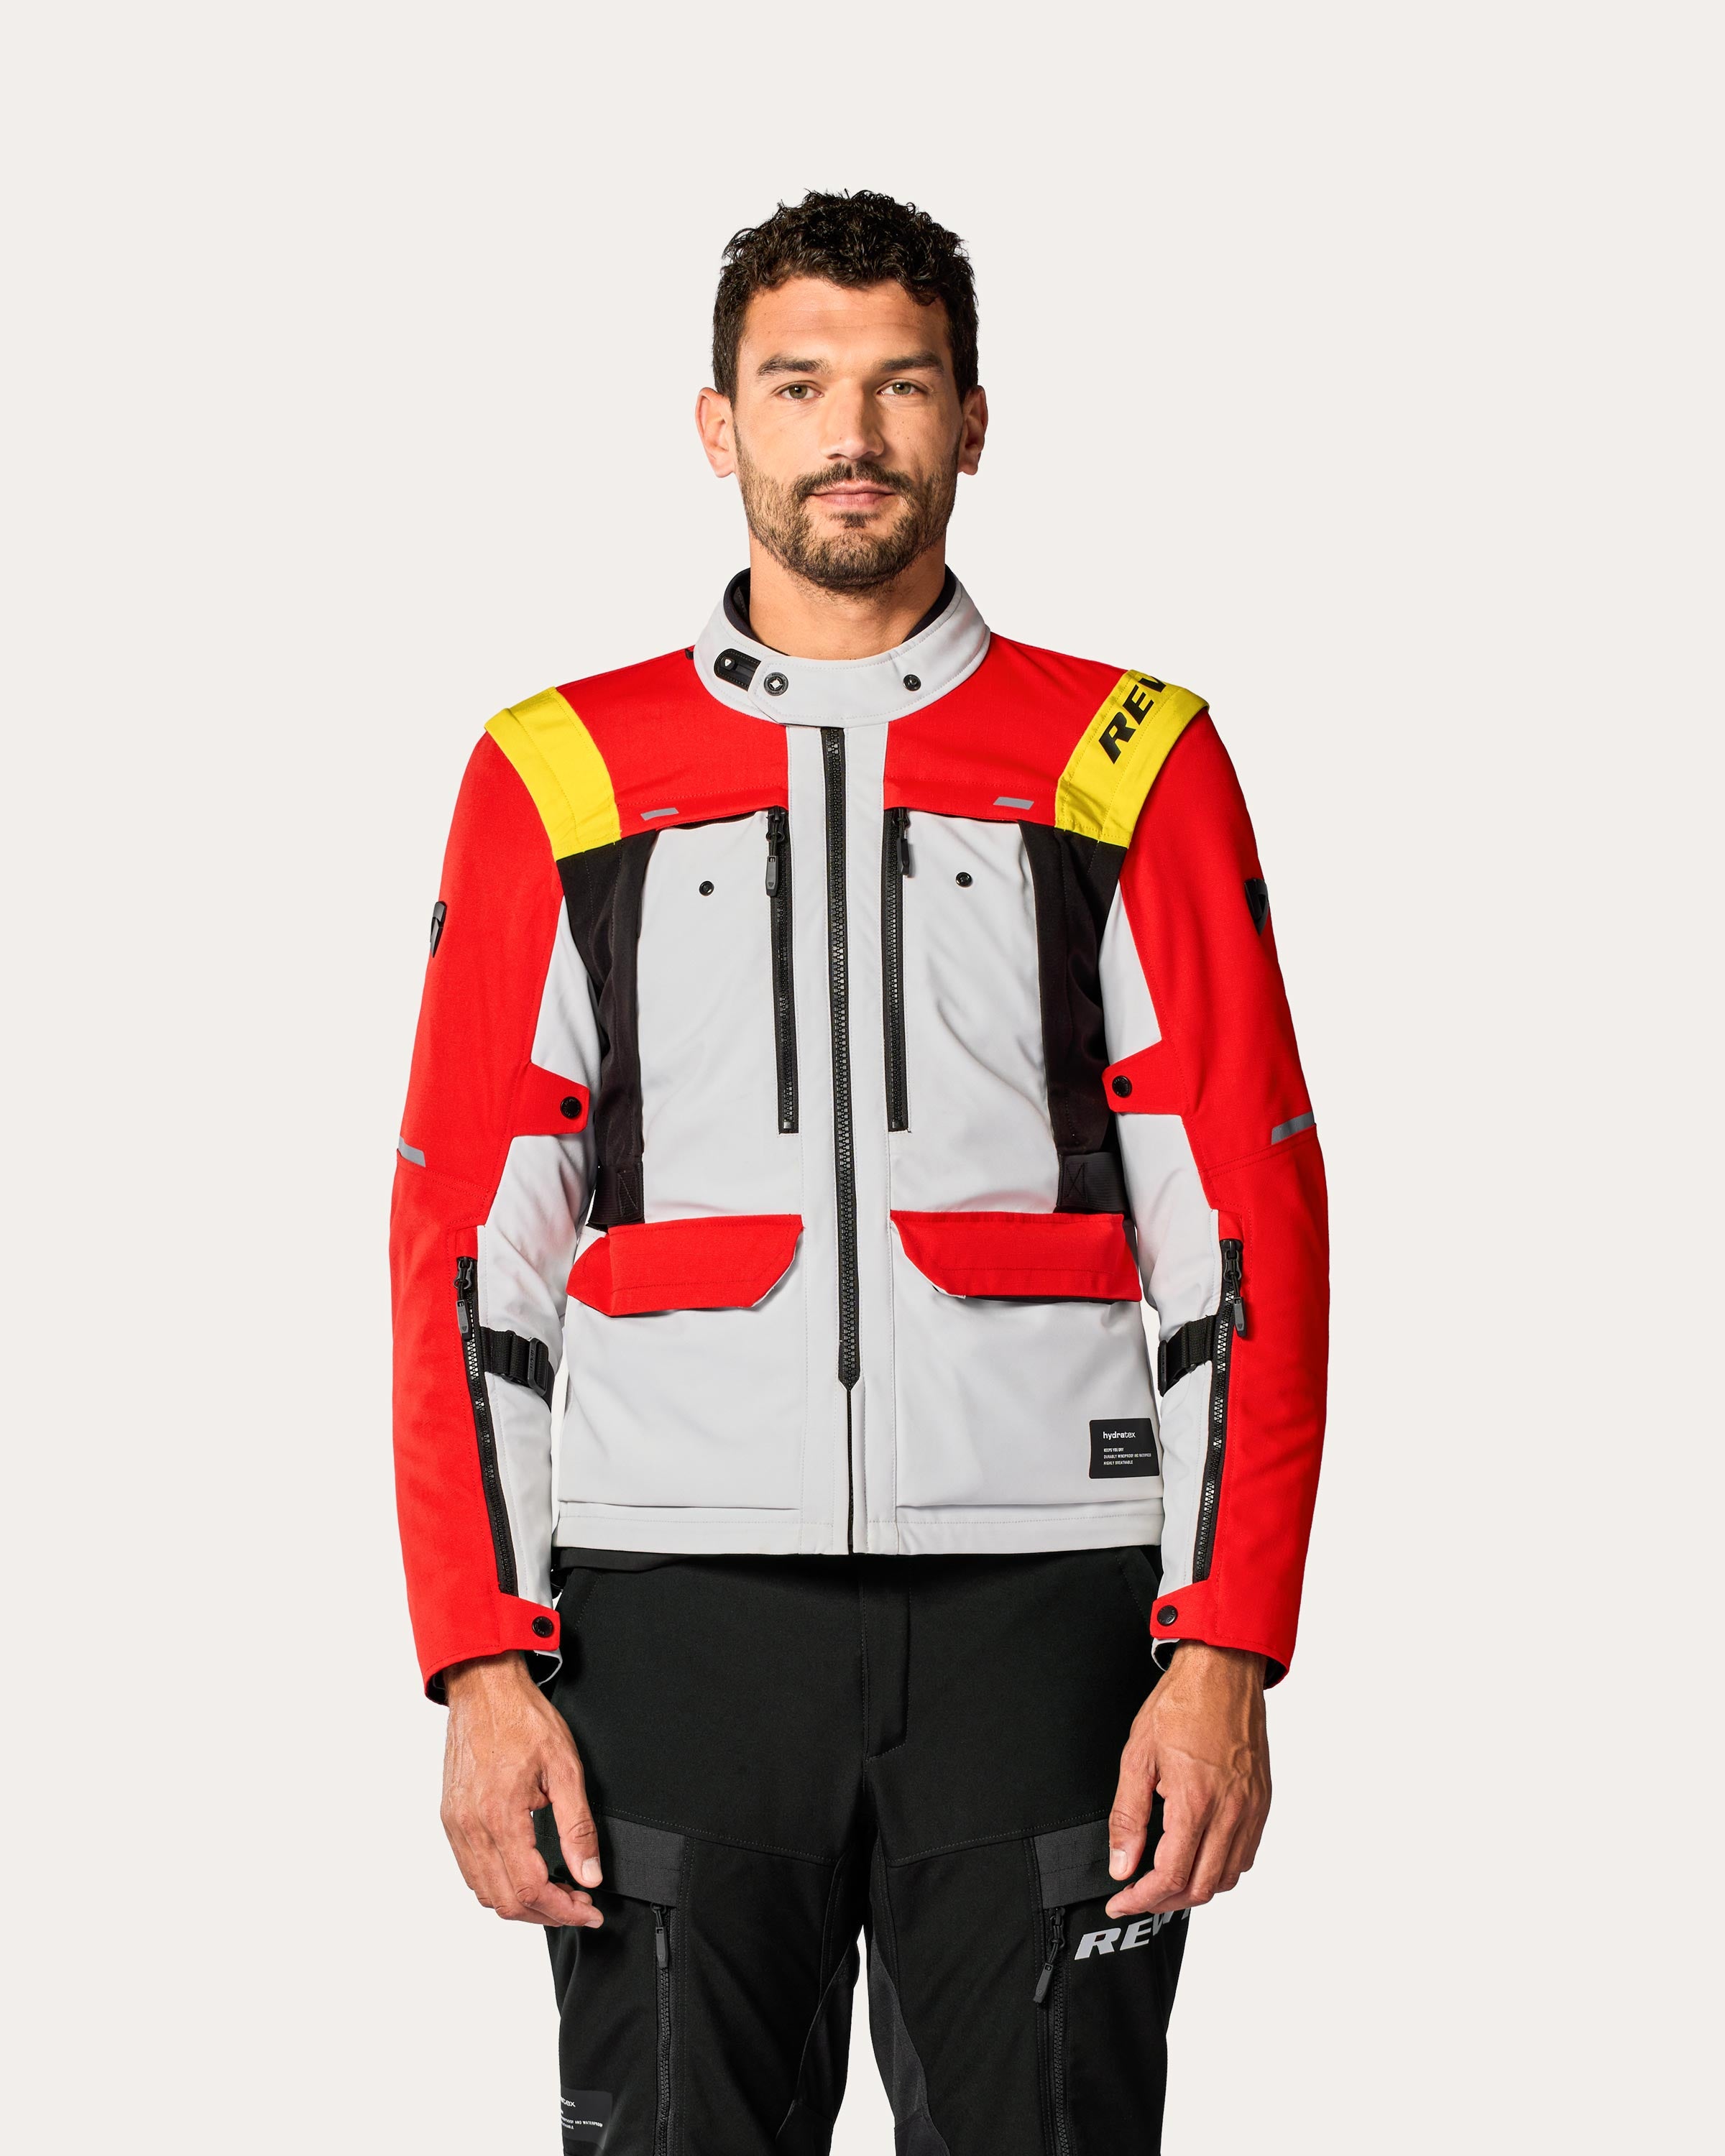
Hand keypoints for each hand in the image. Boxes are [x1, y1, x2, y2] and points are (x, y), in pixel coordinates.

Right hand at [440, 1651, 604, 1927]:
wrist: (484, 1688)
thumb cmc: (523, 1719)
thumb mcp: (565, 1767)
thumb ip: (578, 1826)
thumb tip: (588, 1874)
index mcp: (500, 1815)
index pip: (531, 1889)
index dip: (564, 1910)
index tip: (589, 1910)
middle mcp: (471, 1827)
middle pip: (505, 1901)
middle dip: (546, 1913)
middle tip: (578, 1904)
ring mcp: (456, 1825)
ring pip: (485, 1892)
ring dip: (521, 1902)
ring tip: (556, 1892)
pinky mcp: (450, 1819)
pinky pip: (470, 1871)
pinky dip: (498, 1884)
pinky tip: (525, 1873)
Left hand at [1104, 1642, 1269, 1917]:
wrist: (1223, 1670)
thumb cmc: (1180, 1704)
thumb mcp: (1137, 1756)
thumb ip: (1127, 1816)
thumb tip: (1121, 1864)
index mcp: (1195, 1800)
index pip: (1171, 1875)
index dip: (1142, 1898)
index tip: (1121, 1901)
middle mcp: (1230, 1810)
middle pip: (1201, 1886)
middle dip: (1164, 1901)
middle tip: (1137, 1896)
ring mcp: (1252, 1808)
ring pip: (1227, 1877)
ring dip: (1194, 1888)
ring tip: (1164, 1881)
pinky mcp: (1262, 1802)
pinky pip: (1245, 1855)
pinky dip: (1220, 1869)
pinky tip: (1198, 1857)